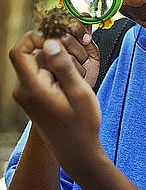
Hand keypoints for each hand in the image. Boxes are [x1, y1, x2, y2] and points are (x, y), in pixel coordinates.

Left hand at [9, 32, 103, 178]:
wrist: (77, 152)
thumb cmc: (82, 124)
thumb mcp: (79, 92)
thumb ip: (63, 66)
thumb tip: (49, 41)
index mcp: (32, 88)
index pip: (18, 50)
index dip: (35, 37)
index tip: (58, 41)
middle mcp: (24, 90)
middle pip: (33, 55)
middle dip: (56, 53)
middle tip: (78, 68)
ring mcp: (27, 94)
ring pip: (40, 63)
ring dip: (59, 64)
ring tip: (76, 82)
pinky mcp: (33, 97)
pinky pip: (42, 74)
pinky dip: (57, 73)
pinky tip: (72, 87)